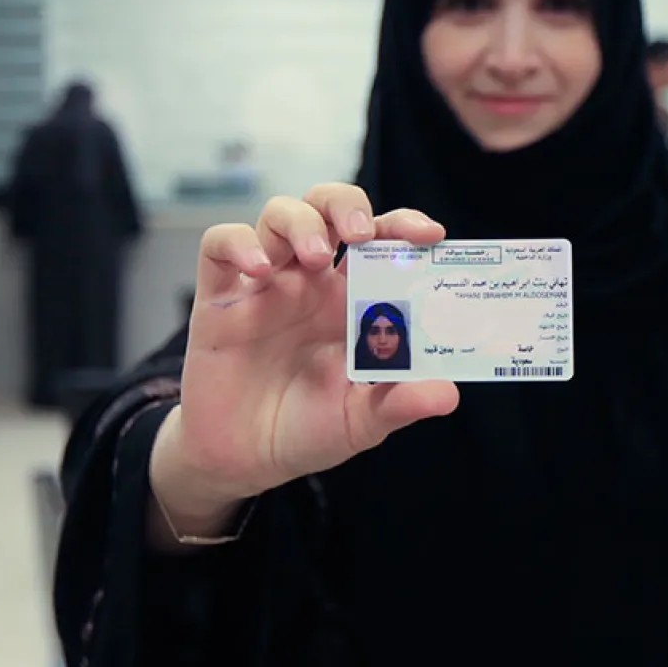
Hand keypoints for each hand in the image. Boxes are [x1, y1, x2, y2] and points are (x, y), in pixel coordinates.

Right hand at [154, 183, 459, 515]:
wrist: (243, 461)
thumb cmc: (306, 430)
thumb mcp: (360, 423)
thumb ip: (399, 403)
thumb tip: (448, 394)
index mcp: (353, 300)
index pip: (381, 239)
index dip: (404, 225)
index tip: (430, 235)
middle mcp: (312, 281)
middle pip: (329, 208)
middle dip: (347, 205)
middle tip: (361, 234)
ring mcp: (266, 285)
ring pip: (280, 214)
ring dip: (301, 222)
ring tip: (316, 256)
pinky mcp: (220, 297)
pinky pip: (219, 245)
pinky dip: (238, 243)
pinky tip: (258, 270)